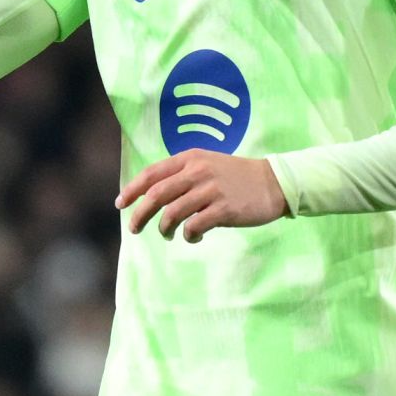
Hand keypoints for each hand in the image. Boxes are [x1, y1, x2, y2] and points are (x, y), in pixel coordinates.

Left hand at [117, 152, 288, 241]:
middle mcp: (198, 171)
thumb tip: (154, 195)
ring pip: (172, 213)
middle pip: (157, 195)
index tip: (121, 204)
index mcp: (191, 158)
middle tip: (134, 228)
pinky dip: (189, 236)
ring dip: (164, 228)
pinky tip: (194, 237)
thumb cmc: (238, 177)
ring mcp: (211, 190)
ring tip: (168, 234)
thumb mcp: (208, 164)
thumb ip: (183, 174)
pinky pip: (195, 226)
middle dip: (140, 214)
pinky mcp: (224, 209)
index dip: (132, 190)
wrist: (275, 182)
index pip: (152, 173)